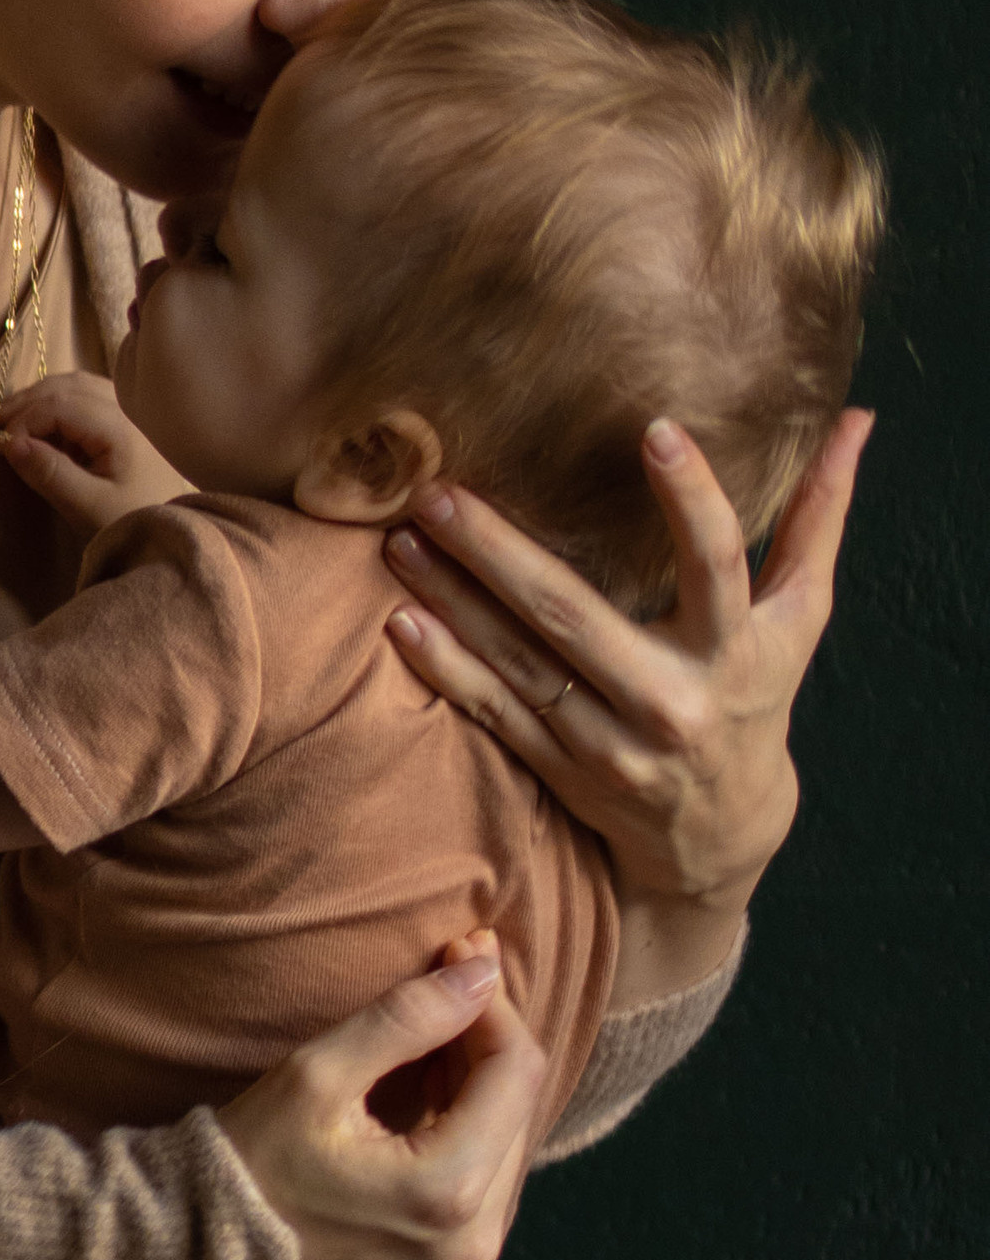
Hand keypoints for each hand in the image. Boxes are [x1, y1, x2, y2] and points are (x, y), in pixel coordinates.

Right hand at [0, 371, 186, 536]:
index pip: (61, 404)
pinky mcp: (129, 423)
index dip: (25, 420)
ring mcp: (131, 413)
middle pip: (70, 385)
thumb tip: (8, 443)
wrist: (169, 540)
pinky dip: (62, 404)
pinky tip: (45, 426)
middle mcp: (130, 410)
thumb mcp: (86, 507)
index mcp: (122, 428)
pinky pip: (90, 397)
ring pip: (80, 386)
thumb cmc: (129, 525)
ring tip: (16, 423)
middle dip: (29, 402)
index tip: (1, 447)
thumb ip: (49, 473)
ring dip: (44, 399)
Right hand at [219, 936, 546, 1259]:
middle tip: (442, 993)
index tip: (460, 958)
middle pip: (520, 1112)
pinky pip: (485, 1195)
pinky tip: (429, 1110)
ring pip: (508, 1151)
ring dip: (479, 1093)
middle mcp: (471, 1245)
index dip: (493, 1006)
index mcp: (445, 1193)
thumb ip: (412, 1017)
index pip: (517, 1073)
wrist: (205, 1249)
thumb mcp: (321, 1072)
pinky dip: (467, 1143)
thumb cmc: (252, 1157)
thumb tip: (484, 971)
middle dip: (485, 1045)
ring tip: (430, 1052)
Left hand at [382, 411, 872, 976]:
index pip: (719, 566)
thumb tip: (857, 420)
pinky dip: (446, 671)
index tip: (656, 428)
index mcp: (736, 652)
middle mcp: (669, 702)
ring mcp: (608, 745)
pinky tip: (402, 623)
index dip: (692, 501)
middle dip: (501, 555)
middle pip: (577, 618)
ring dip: (453, 602)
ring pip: (521, 666)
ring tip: (402, 541)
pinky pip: (494, 716)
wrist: (719, 838)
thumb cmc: (757, 700)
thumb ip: (819, 519)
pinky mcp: (561, 771)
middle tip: (441, 493)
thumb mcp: (799, 619)